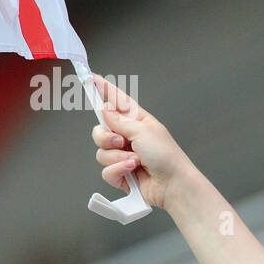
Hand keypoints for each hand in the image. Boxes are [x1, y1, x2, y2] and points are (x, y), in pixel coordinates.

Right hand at [89, 74, 192, 210]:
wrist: (173, 184)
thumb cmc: (167, 156)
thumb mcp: (143, 130)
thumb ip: (120, 120)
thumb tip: (105, 108)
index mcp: (137, 121)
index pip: (117, 102)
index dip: (104, 90)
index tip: (90, 78)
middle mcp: (128, 137)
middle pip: (100, 130)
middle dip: (106, 137)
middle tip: (121, 141)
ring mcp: (124, 156)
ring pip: (101, 152)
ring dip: (117, 157)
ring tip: (135, 160)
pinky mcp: (121, 174)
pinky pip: (106, 170)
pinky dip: (118, 170)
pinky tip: (132, 171)